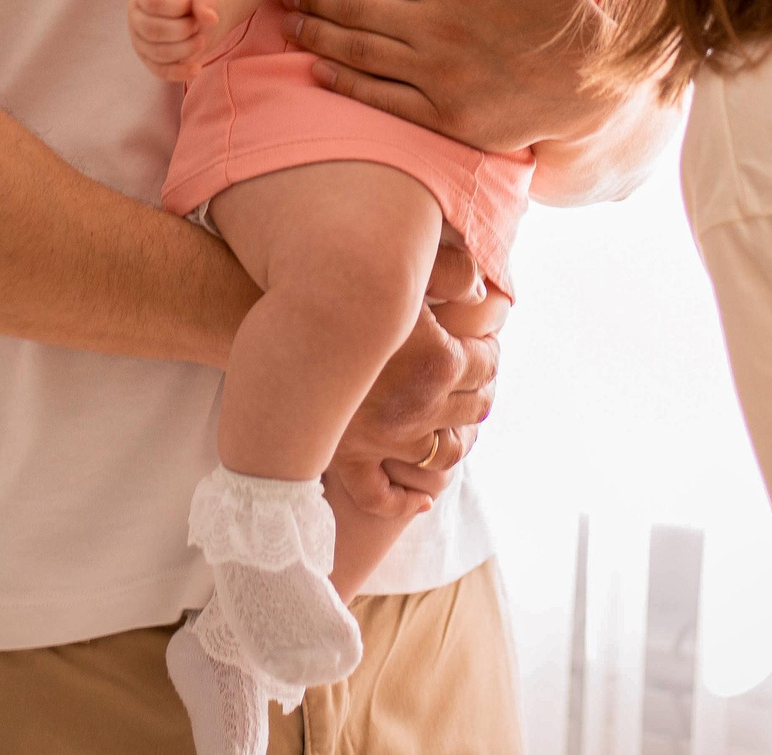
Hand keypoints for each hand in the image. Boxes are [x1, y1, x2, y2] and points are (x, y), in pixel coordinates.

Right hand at [128, 0, 219, 80]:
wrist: (182, 12)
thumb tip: (211, 20)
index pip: (153, 2)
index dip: (177, 6)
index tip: (189, 4)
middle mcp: (137, 19)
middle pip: (154, 30)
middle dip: (183, 30)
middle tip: (197, 24)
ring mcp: (140, 42)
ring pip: (159, 53)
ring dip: (186, 49)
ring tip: (200, 40)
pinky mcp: (149, 61)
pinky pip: (161, 71)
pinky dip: (180, 72)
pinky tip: (197, 68)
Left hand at [285, 0, 615, 153]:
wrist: (592, 83)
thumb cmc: (564, 7)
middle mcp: (438, 29)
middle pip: (356, 9)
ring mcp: (438, 76)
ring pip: (359, 54)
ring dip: (319, 39)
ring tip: (294, 27)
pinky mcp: (443, 115)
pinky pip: (380, 97)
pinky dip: (345, 83)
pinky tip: (320, 71)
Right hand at [329, 245, 506, 518]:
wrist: (280, 318)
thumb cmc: (345, 286)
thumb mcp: (405, 270)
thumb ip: (454, 273)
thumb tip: (485, 290)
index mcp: (439, 362)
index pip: (487, 364)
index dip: (491, 351)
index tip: (484, 342)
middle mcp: (420, 408)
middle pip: (474, 409)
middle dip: (481, 391)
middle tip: (474, 376)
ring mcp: (386, 439)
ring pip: (444, 455)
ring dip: (458, 438)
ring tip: (453, 420)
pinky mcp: (349, 456)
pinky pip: (381, 495)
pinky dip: (405, 501)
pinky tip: (421, 499)